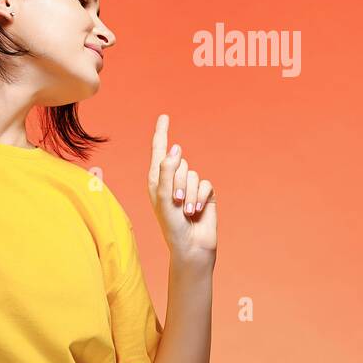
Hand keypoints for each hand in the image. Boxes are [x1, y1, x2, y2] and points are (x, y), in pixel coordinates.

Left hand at [148, 114, 216, 266]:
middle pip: (179, 163)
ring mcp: (190, 186)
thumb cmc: (171, 225)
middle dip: (178, 182)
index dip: (161, 133)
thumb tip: (176, 148)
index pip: (159, 151)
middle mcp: (173, 180)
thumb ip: (167, 172)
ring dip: (189, 193)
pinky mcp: (205, 193)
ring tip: (185, 210)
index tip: (164, 117)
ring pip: (193, 173)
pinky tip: (196, 210)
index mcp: (157, 180)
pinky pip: (205, 183)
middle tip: (175, 202)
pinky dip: (200, 197)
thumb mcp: (163, 198)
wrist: (190, 246)